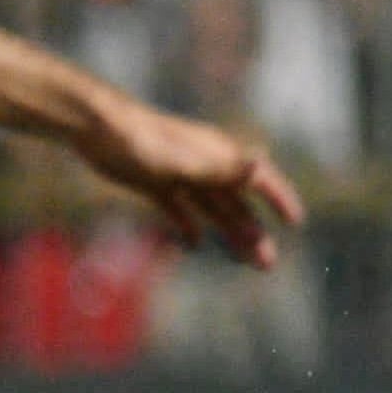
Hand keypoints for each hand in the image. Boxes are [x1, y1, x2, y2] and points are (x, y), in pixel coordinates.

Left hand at [83, 99, 306, 267]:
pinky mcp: (157, 183)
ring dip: (229, 234)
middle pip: (238, 202)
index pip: (260, 177)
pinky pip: (181, 209)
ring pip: (213, 209)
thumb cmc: (141, 141)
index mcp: (219, 155)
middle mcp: (206, 165)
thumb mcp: (182, 159)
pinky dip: (190, 226)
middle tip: (267, 264)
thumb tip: (257, 168)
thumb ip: (218, 168)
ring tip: (244, 262)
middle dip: (254, 231)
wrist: (96, 128)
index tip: (295, 222)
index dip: (280, 198)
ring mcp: (182, 174)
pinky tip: (195, 244)